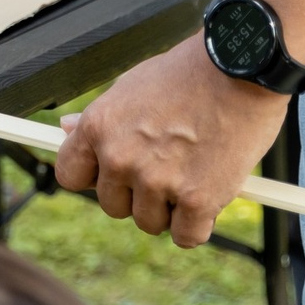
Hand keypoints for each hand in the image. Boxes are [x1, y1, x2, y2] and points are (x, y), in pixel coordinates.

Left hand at [53, 36, 288, 245]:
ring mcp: (156, 181)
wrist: (240, 67)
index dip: (93, 178)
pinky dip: (199, 224)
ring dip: (170, 209)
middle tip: (167, 167)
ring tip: (192, 171)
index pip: (70, 175)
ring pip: (150, 223)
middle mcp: (120, 157)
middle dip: (137, 194)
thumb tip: (64, 127)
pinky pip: (186, 237)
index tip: (113, 175)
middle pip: (112, 205)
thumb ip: (101, 117)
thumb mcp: (131, 86)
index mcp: (99, 127)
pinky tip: (210, 195)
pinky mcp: (196, 200)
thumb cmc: (188, 74)